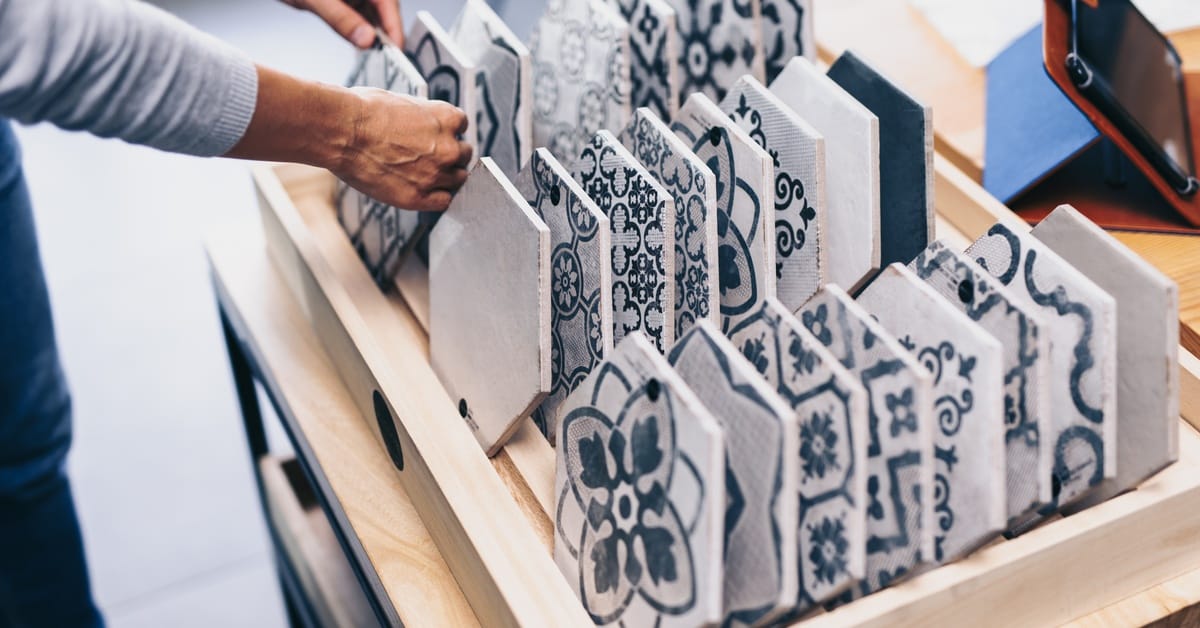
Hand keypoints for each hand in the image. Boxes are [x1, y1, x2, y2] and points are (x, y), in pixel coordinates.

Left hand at [282, 0, 403, 48]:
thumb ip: (341, 19)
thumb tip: (366, 41)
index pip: (389, 3)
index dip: (394, 28)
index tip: (395, 51)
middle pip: (384, 8)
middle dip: (384, 31)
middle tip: (384, 57)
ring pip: (372, 11)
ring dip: (371, 30)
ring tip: (370, 51)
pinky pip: (359, 11)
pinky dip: (359, 25)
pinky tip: (357, 38)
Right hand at [335, 89, 472, 210]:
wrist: (341, 131)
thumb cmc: (363, 111)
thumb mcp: (403, 102)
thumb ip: (423, 118)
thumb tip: (425, 125)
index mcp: (447, 118)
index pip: (462, 127)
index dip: (448, 132)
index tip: (437, 136)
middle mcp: (448, 147)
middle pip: (464, 155)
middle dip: (449, 154)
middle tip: (430, 156)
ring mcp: (435, 174)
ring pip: (458, 179)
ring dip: (446, 177)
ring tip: (425, 173)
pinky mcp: (419, 197)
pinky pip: (444, 201)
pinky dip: (437, 197)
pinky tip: (425, 191)